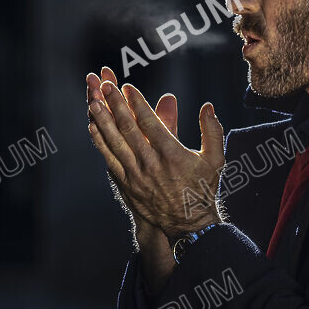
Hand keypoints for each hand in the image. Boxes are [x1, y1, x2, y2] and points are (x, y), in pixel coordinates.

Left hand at [86, 70, 224, 242]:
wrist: (188, 223)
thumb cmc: (202, 188)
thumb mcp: (215, 159)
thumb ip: (212, 131)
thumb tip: (208, 106)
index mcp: (173, 155)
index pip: (149, 123)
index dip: (137, 103)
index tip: (127, 87)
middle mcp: (152, 165)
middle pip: (128, 129)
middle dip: (115, 105)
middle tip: (106, 86)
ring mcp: (136, 176)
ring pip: (115, 143)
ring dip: (102, 121)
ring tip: (93, 101)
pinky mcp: (126, 184)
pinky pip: (109, 159)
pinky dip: (100, 142)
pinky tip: (93, 127)